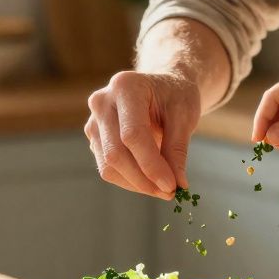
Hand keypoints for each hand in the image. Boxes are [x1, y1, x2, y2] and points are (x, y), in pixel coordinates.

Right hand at [85, 71, 200, 199]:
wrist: (162, 88)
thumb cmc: (175, 96)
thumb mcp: (185, 116)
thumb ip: (178, 149)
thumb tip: (177, 185)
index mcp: (125, 86)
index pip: (132, 134)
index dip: (151, 165)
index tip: (172, 186)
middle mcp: (102, 102)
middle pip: (116, 152)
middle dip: (144, 179)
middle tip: (170, 192)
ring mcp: (94, 121)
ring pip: (109, 165)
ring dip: (137, 184)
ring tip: (163, 188)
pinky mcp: (94, 138)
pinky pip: (108, 168)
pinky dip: (130, 181)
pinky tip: (150, 181)